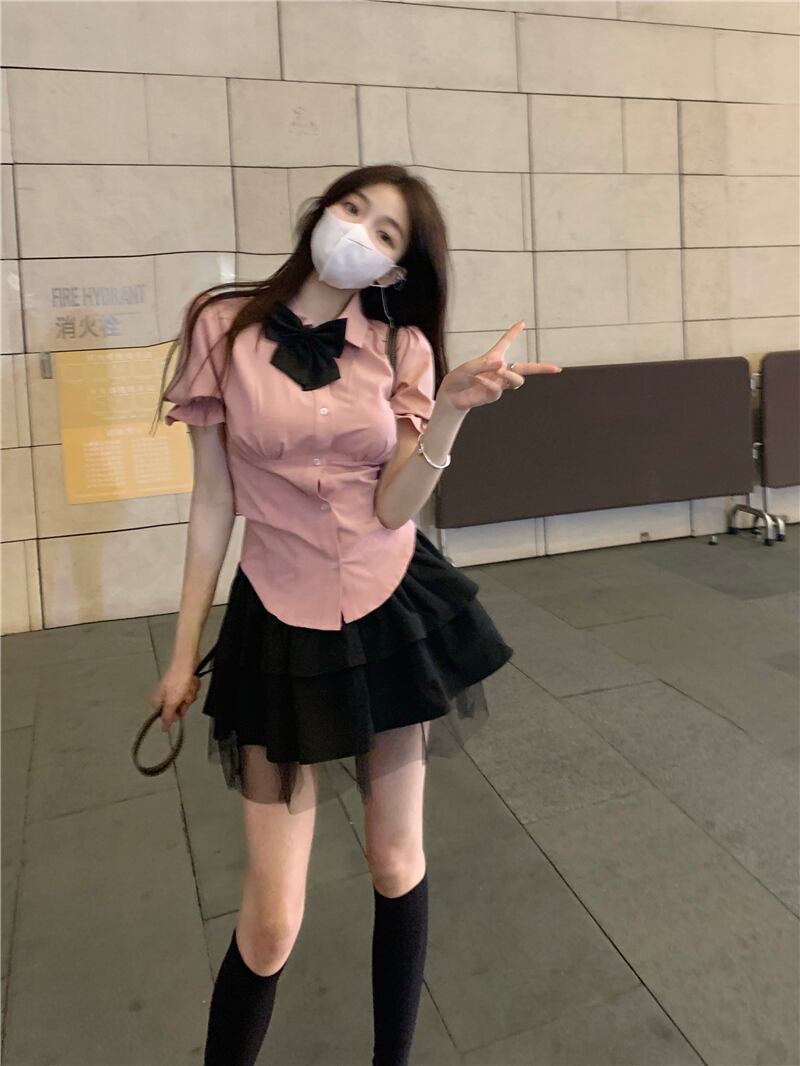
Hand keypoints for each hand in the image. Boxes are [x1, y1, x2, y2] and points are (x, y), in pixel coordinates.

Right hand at [151, 661, 201, 731]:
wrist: (187, 662)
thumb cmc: (178, 676)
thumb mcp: (172, 701)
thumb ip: (168, 716)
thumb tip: (163, 728)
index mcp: (159, 699)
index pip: (167, 715)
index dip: (175, 714)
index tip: (179, 708)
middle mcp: (166, 694)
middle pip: (179, 708)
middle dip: (185, 702)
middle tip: (184, 694)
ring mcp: (176, 689)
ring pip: (187, 700)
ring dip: (190, 693)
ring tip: (188, 686)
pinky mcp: (184, 683)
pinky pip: (191, 691)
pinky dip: (193, 687)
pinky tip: (191, 681)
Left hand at [437, 321, 561, 413]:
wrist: (451, 396)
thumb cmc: (459, 379)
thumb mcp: (468, 367)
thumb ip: (484, 364)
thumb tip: (502, 364)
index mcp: (493, 358)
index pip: (505, 343)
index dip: (513, 332)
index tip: (522, 322)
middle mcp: (499, 370)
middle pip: (526, 368)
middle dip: (542, 368)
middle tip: (556, 368)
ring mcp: (498, 383)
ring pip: (516, 379)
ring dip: (509, 375)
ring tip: (498, 371)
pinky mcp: (493, 395)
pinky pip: (498, 389)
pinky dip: (490, 384)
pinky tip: (480, 382)